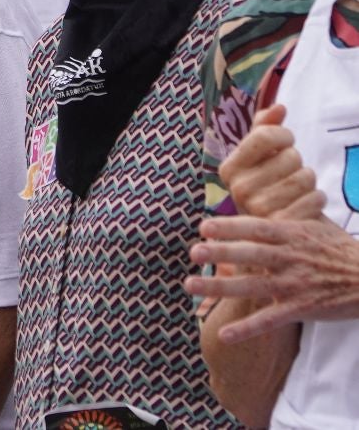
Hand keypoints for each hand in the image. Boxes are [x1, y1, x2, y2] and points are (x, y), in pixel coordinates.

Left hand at [186, 214, 358, 340]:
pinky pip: (270, 320)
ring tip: (190, 285)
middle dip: (221, 253)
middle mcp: (291, 258)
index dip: (231, 226)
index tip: (204, 226)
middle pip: (251, 254)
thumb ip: (287, 214)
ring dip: (219, 287)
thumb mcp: (317, 225)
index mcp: (293, 235)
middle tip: (193, 251)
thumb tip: (260, 197)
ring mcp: (295, 285)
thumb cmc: (341, 250)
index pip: (257, 228)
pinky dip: (247, 328)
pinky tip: (223, 334)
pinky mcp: (302, 309)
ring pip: (252, 286)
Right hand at [218, 104, 324, 219]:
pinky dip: (317, 198)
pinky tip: (305, 203)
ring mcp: (261, 209)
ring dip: (308, 180)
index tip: (284, 143)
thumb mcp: (258, 158)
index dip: (283, 135)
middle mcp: (239, 188)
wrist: (271, 233)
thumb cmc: (267, 186)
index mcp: (229, 168)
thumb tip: (279, 107)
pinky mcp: (286, 225)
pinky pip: (316, 197)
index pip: (265, 135)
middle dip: (296, 162)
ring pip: (306, 176)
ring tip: (296, 190)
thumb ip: (264, 128)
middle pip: (291, 156)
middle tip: (287, 174)